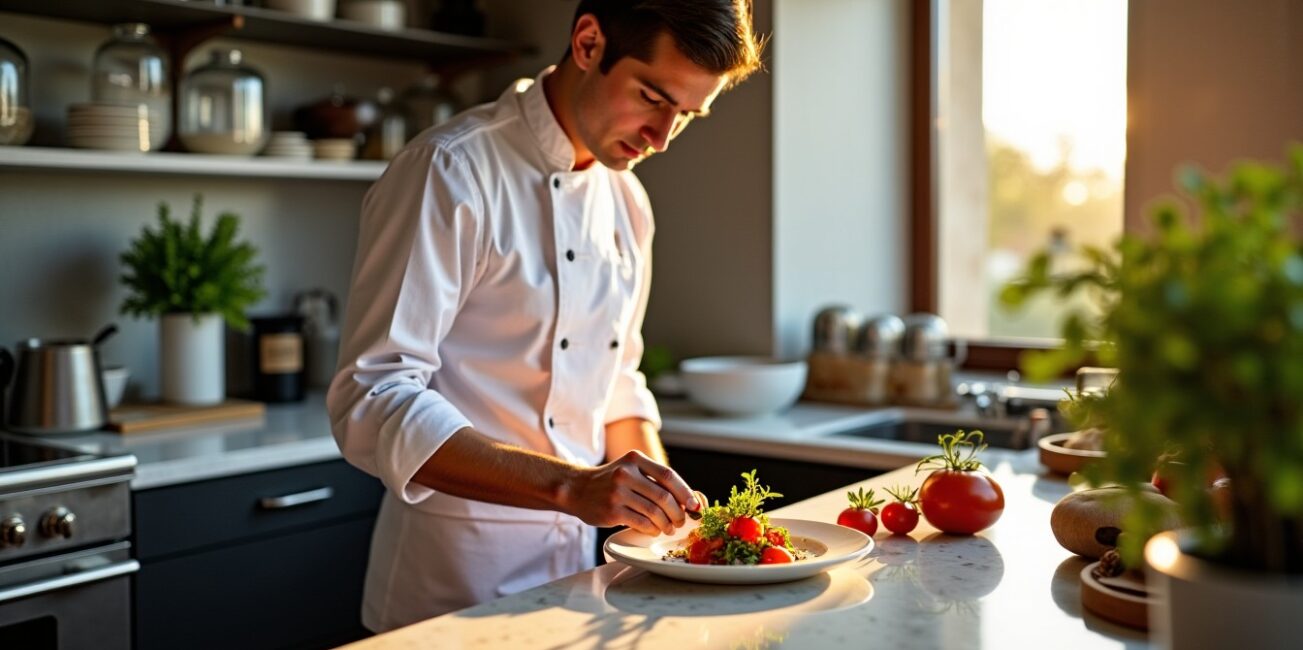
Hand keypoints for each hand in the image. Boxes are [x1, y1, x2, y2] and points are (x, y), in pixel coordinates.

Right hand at [563, 450, 698, 535]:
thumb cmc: (610, 481)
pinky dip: (653, 529)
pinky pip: (642, 523)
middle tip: (682, 521)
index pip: (668, 475)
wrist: (576, 489)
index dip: (685, 492)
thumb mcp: (630, 470)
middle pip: (663, 496)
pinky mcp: (612, 511)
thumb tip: (688, 498)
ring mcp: (618, 492)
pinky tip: (655, 530)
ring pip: (654, 512)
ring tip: (669, 528)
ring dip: (667, 524)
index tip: (695, 505)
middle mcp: (626, 473)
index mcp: (635, 459)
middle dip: (678, 512)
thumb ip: (654, 479)